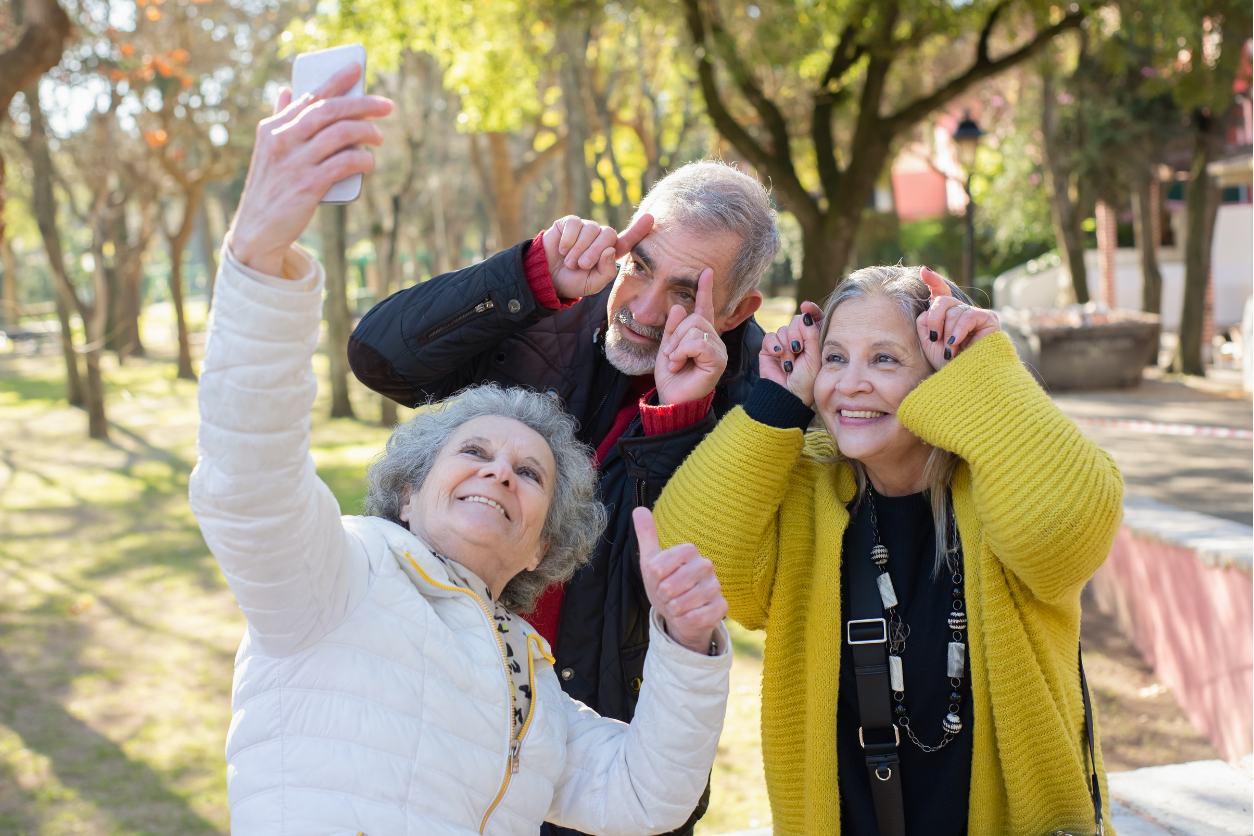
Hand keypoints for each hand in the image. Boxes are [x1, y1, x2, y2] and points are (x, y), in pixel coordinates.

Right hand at [228, 65, 392, 276]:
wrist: (257, 229)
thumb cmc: (270, 188)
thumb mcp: (268, 150)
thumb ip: (280, 120)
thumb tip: (285, 90)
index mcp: (273, 128)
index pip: (310, 96)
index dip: (336, 80)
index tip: (357, 68)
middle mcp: (283, 140)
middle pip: (329, 111)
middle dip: (362, 104)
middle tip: (386, 106)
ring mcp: (295, 163)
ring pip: (340, 134)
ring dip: (366, 132)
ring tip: (379, 137)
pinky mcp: (308, 186)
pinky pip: (344, 163)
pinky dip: (361, 159)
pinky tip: (369, 162)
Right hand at [542, 213, 652, 299]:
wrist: (547, 278)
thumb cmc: (573, 282)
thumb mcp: (593, 284)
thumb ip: (606, 271)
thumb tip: (610, 250)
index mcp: (610, 253)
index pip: (628, 240)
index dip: (638, 229)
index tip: (650, 218)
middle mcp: (600, 238)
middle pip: (608, 235)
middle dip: (595, 252)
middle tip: (582, 265)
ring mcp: (586, 228)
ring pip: (591, 230)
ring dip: (579, 249)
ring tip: (570, 262)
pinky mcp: (570, 223)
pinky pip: (575, 224)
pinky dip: (569, 240)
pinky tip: (562, 250)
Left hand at [634, 507, 727, 654]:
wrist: (681, 615)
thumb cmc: (666, 585)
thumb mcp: (651, 562)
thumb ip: (646, 536)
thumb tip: (639, 509)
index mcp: (689, 551)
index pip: (658, 567)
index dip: (654, 579)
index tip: (659, 580)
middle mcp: (706, 565)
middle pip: (669, 586)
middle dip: (662, 596)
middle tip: (668, 596)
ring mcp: (715, 586)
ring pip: (681, 603)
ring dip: (673, 609)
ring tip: (677, 606)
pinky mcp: (721, 607)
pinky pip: (695, 618)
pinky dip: (685, 620)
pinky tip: (687, 616)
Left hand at [654, 269, 726, 404]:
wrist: (672, 398)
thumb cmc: (672, 376)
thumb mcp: (667, 347)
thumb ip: (672, 327)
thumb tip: (678, 306)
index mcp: (701, 335)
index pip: (704, 308)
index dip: (705, 290)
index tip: (706, 271)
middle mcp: (713, 340)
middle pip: (695, 318)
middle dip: (676, 334)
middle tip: (670, 354)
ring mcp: (718, 350)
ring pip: (696, 329)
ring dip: (677, 345)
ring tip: (675, 361)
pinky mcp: (718, 360)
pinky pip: (699, 343)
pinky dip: (683, 351)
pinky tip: (679, 363)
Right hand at [759, 301, 823, 406]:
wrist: (787, 395)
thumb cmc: (806, 380)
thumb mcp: (814, 356)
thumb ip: (812, 334)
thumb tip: (806, 314)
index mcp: (813, 341)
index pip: (812, 318)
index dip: (811, 310)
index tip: (807, 306)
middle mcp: (799, 340)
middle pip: (796, 321)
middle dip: (797, 334)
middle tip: (798, 349)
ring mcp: (783, 344)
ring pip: (783, 329)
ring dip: (786, 346)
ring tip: (789, 362)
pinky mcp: (769, 349)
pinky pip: (770, 336)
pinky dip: (774, 345)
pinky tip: (779, 356)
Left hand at [916, 267, 999, 370]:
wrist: (962, 379)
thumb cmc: (946, 363)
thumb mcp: (928, 340)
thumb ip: (926, 319)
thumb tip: (932, 298)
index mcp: (946, 316)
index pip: (941, 293)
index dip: (934, 281)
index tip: (924, 271)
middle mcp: (961, 312)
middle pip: (942, 300)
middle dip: (934, 319)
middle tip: (935, 339)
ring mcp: (976, 314)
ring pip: (953, 310)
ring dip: (947, 332)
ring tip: (950, 351)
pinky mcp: (989, 319)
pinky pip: (968, 316)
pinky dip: (959, 330)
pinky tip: (956, 343)